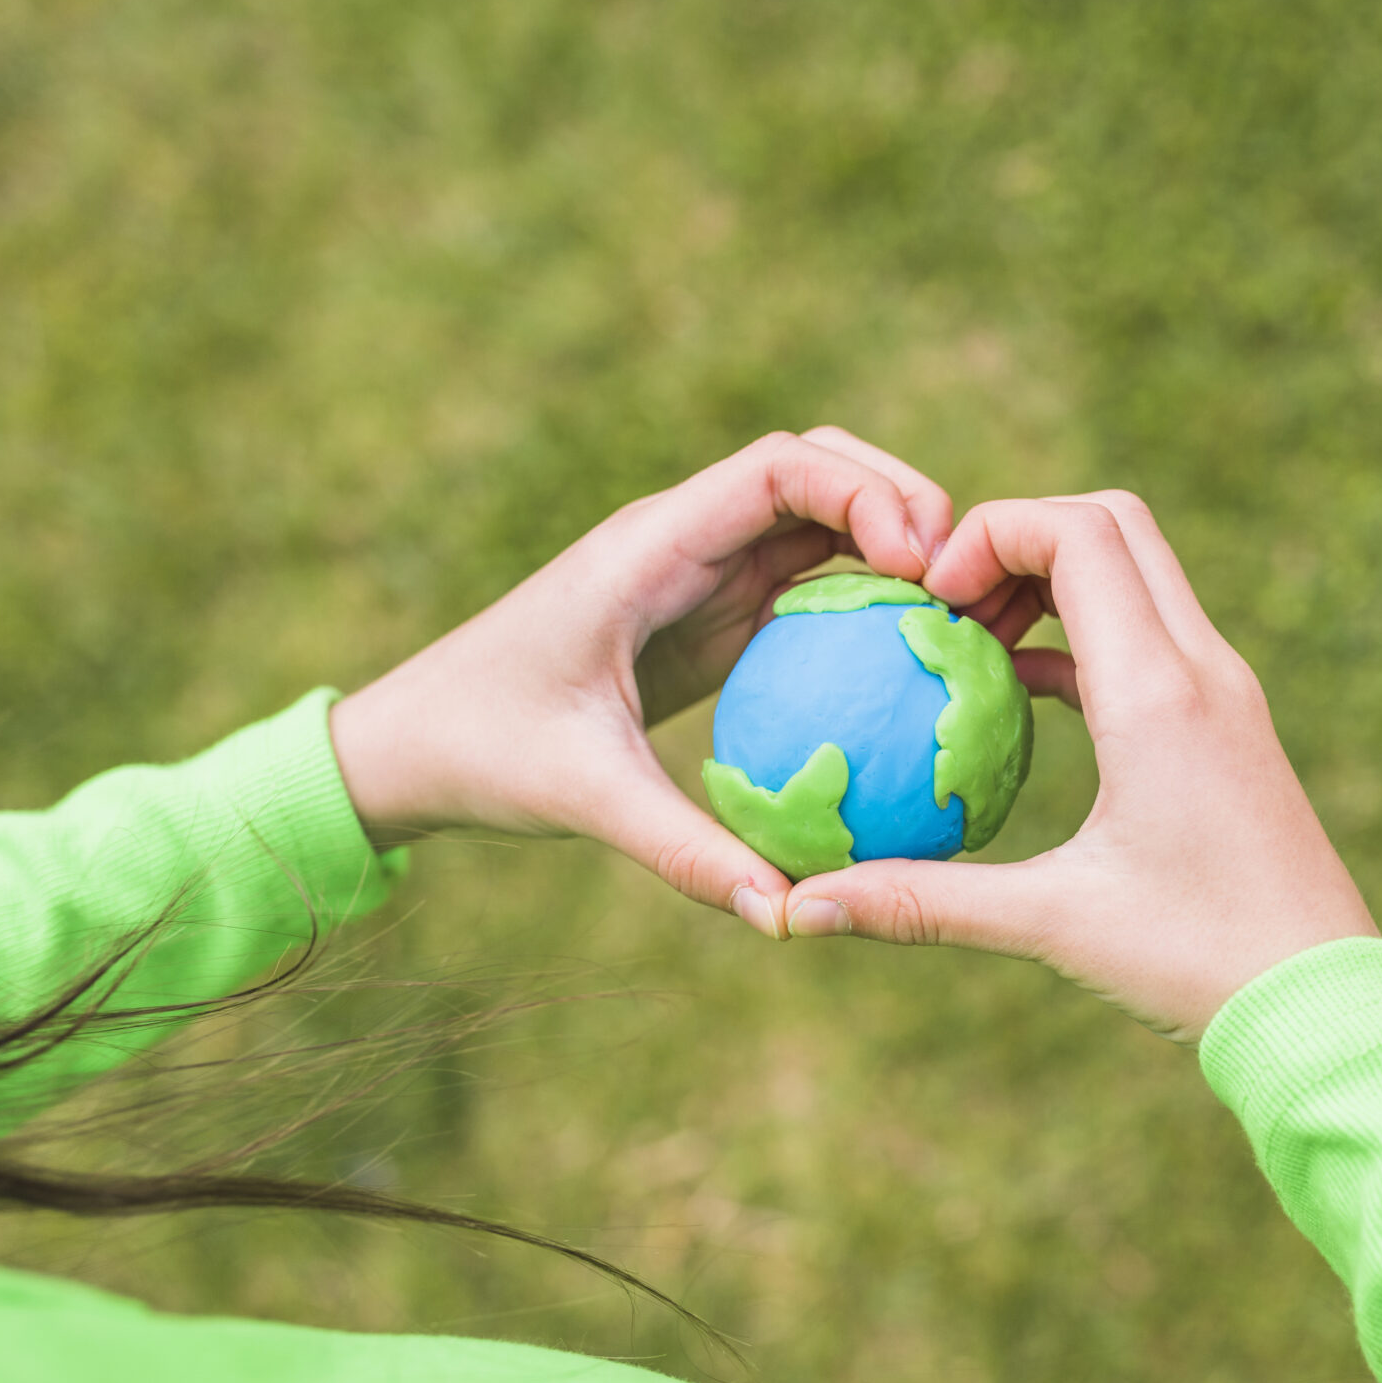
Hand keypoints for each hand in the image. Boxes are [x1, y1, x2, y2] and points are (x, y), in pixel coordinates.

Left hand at [329, 428, 952, 938]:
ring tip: (964, 620)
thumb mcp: (584, 799)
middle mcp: (682, 541)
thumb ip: (684, 851)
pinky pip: (805, 591)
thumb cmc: (483, 751)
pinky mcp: (710, 619)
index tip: (923, 562)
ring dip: (893, 549)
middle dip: (901, 498)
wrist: (413, 745)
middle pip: (817, 470)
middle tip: (968, 582)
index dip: (863, 490)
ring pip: (819, 524)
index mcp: (649, 544)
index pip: (776, 466)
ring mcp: (698, 575)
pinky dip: (866, 607)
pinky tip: (916, 671)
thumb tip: (783, 915)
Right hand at [779, 491, 1378, 1042]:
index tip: (931, 598)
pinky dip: (1083, 637)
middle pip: (1113, 525)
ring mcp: (1226, 694)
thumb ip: (922, 901)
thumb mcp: (1052, 925)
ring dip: (1053, 583)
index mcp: (1160, 692)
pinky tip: (1020, 696)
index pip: (1080, 532)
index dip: (992, 532)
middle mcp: (1204, 669)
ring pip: (1138, 576)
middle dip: (1018, 536)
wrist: (1323, 1004)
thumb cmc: (1197, 961)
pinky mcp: (1231, 728)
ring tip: (970, 646)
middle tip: (946, 608)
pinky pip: (1152, 638)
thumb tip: (799, 909)